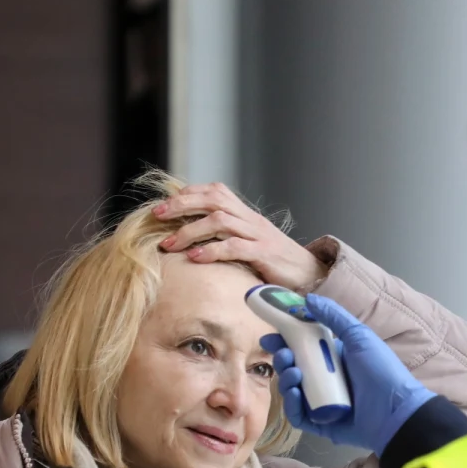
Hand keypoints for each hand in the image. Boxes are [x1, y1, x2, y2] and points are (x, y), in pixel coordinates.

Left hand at [155, 182, 327, 291]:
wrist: (310, 275)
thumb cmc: (275, 263)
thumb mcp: (248, 244)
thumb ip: (226, 237)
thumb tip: (194, 238)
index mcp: (245, 214)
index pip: (214, 191)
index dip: (187, 194)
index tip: (163, 205)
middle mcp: (250, 219)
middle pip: (212, 199)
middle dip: (181, 205)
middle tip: (156, 215)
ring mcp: (258, 235)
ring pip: (219, 221)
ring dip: (190, 230)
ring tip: (169, 243)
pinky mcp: (264, 254)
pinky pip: (235, 247)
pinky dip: (211, 251)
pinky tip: (194, 258)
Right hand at [263, 295, 435, 455]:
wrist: (396, 410)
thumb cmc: (381, 370)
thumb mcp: (358, 336)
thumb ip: (333, 317)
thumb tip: (309, 299)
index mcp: (334, 358)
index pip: (302, 348)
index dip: (284, 341)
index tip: (270, 336)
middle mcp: (326, 380)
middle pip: (294, 368)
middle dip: (283, 360)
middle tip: (283, 354)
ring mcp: (322, 403)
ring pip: (292, 391)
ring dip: (286, 380)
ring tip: (294, 373)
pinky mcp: (320, 424)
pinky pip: (298, 416)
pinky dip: (292, 405)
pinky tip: (294, 393)